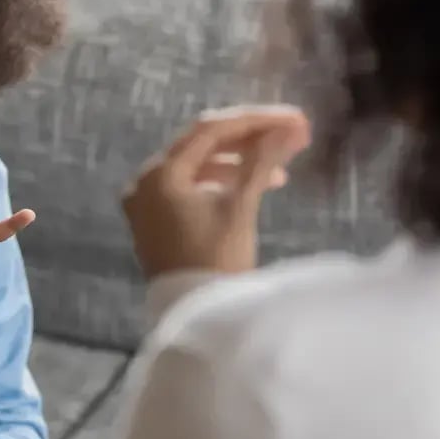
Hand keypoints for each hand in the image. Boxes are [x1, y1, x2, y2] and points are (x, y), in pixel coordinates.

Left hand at [121, 105, 310, 276]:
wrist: (196, 319)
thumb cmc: (216, 261)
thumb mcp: (240, 208)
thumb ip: (262, 161)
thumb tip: (291, 127)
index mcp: (160, 174)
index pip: (209, 130)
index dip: (256, 120)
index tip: (294, 121)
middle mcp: (145, 181)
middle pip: (201, 144)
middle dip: (249, 139)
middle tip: (291, 137)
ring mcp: (147, 201)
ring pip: (197, 166)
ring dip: (238, 162)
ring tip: (278, 172)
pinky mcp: (156, 220)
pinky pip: (190, 187)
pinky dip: (221, 183)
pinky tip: (251, 187)